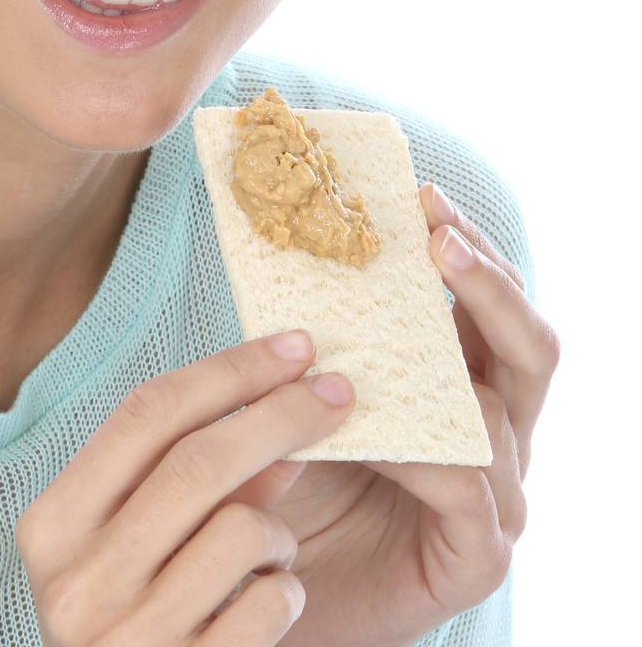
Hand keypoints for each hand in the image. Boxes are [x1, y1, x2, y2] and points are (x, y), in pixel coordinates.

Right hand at [15, 332, 354, 643]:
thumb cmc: (129, 614)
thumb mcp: (132, 538)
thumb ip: (186, 473)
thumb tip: (281, 398)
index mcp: (51, 527)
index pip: (146, 413)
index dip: (228, 370)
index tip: (293, 345)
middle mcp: (78, 584)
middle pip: (198, 460)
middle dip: (281, 414)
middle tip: (338, 391)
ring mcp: (129, 642)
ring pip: (242, 530)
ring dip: (279, 528)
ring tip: (274, 552)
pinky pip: (269, 607)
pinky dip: (286, 594)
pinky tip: (270, 602)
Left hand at [260, 183, 561, 646]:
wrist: (255, 590)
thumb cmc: (282, 480)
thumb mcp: (294, 387)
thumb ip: (311, 329)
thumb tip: (291, 234)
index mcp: (460, 381)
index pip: (493, 302)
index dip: (468, 245)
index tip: (420, 196)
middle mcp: (492, 431)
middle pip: (531, 343)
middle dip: (489, 282)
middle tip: (437, 237)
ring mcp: (496, 496)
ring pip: (502, 414)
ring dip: (440, 370)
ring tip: (371, 348)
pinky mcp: (477, 555)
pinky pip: (469, 488)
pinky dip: (425, 454)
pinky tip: (377, 438)